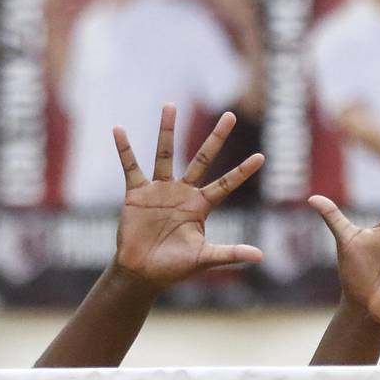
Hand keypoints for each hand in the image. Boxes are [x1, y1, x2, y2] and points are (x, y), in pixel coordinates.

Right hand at [113, 105, 263, 289]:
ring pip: (165, 154)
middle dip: (216, 139)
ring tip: (171, 105)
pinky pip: (130, 167)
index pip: (226, 184)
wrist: (142, 273)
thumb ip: (230, 253)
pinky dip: (124, 149)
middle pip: (202, 159)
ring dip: (167, 131)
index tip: (261, 157)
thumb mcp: (204, 259)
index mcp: (200, 206)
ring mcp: (159, 190)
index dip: (242, 172)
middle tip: (230, 115)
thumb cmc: (174, 268)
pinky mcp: (136, 193)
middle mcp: (182, 193)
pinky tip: (118, 129)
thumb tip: (261, 256)